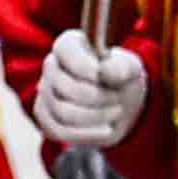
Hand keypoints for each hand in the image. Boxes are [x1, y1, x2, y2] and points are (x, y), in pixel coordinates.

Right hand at [31, 25, 150, 151]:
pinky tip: (105, 129)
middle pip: (64, 86)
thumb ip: (122, 67)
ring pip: (62, 111)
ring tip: (115, 112)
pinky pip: (58, 130)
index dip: (85, 67)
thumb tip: (104, 71)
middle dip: (97, 97)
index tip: (105, 78)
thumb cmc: (122, 78)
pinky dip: (86, 134)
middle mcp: (51, 66)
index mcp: (69, 45)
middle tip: (117, 98)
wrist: (120, 102)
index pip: (65, 51)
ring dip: (95, 116)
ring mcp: (45, 93)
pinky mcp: (46, 117)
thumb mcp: (131, 68)